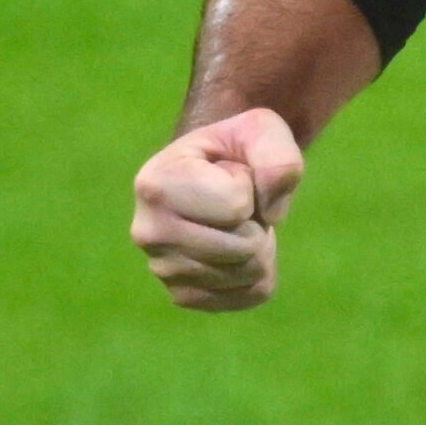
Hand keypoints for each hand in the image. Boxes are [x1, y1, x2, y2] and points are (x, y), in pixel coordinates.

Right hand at [129, 107, 304, 310]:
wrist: (213, 173)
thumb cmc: (235, 148)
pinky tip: (236, 246)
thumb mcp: (261, 129)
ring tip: (233, 221)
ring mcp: (163, 270)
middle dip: (258, 219)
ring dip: (259, 243)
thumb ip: (277, 155)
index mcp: (155, 184)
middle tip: (237, 201)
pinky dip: (259, 270)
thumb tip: (271, 212)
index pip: (237, 206)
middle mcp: (148, 233)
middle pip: (245, 247)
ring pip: (250, 273)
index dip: (250, 184)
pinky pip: (249, 294)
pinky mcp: (184, 295)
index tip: (228, 173)